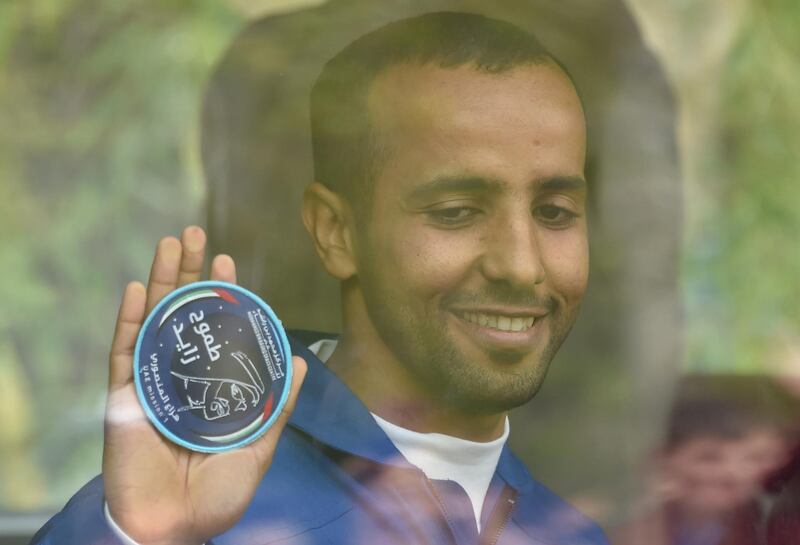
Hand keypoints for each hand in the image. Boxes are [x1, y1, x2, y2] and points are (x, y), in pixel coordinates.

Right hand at [103, 226, 306, 544]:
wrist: (178, 524)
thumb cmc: (219, 490)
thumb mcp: (259, 443)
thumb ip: (277, 403)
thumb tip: (300, 362)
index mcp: (211, 383)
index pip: (215, 327)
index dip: (220, 294)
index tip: (227, 260)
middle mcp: (181, 374)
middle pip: (182, 313)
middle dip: (188, 272)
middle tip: (195, 232)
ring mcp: (151, 381)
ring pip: (154, 320)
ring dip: (161, 281)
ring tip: (170, 243)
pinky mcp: (123, 396)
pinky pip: (125, 352)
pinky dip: (130, 319)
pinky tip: (138, 288)